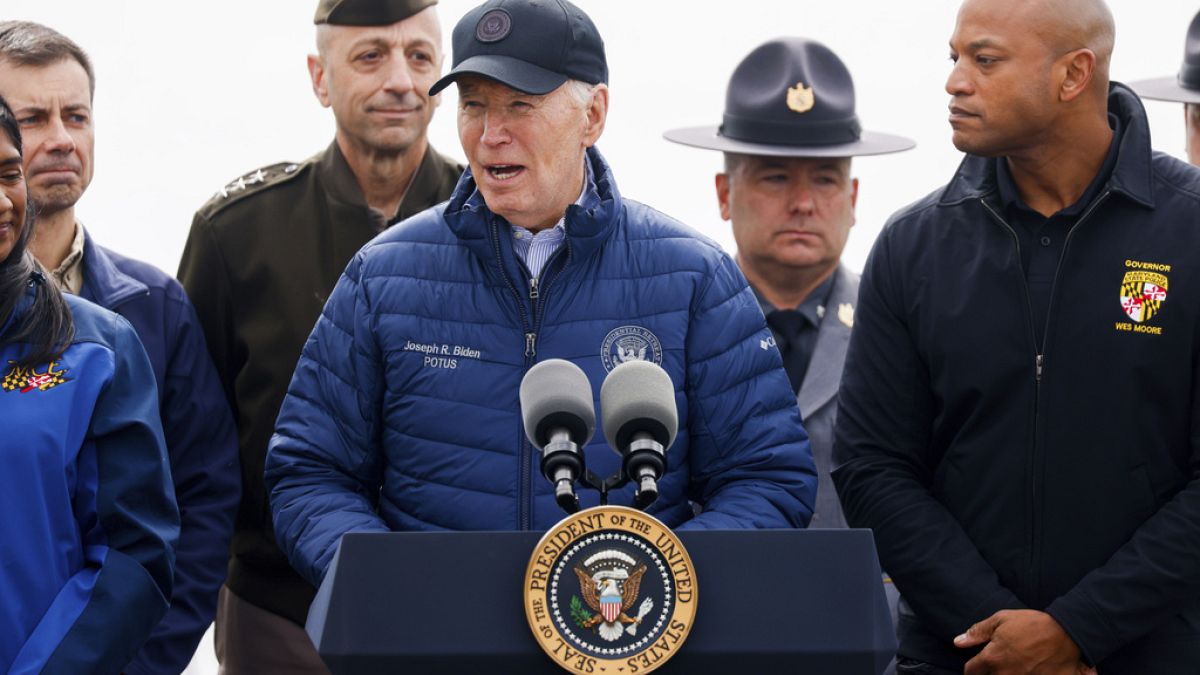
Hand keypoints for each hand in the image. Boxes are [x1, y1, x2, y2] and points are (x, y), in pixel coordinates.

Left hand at [954, 610, 1087, 673]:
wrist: (1066, 633)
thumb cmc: (1031, 624)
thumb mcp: (1001, 619)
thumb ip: (978, 632)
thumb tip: (957, 642)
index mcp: (992, 658)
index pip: (971, 671)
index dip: (971, 668)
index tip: (977, 666)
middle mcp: (1005, 674)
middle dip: (987, 674)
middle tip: (995, 666)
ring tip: (1011, 668)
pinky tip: (1027, 671)